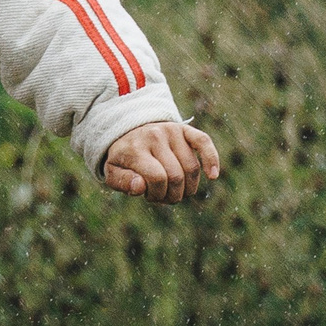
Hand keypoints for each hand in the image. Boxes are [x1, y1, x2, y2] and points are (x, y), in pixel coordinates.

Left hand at [102, 122, 220, 205]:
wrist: (128, 131)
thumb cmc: (123, 158)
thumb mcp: (112, 172)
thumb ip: (122, 182)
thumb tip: (140, 187)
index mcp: (135, 149)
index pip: (157, 178)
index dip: (158, 194)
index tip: (150, 196)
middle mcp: (155, 137)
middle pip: (176, 176)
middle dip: (172, 195)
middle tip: (163, 197)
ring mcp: (172, 131)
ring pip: (192, 167)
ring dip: (188, 188)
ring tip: (175, 190)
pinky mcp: (185, 129)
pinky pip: (204, 142)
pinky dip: (212, 160)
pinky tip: (213, 176)